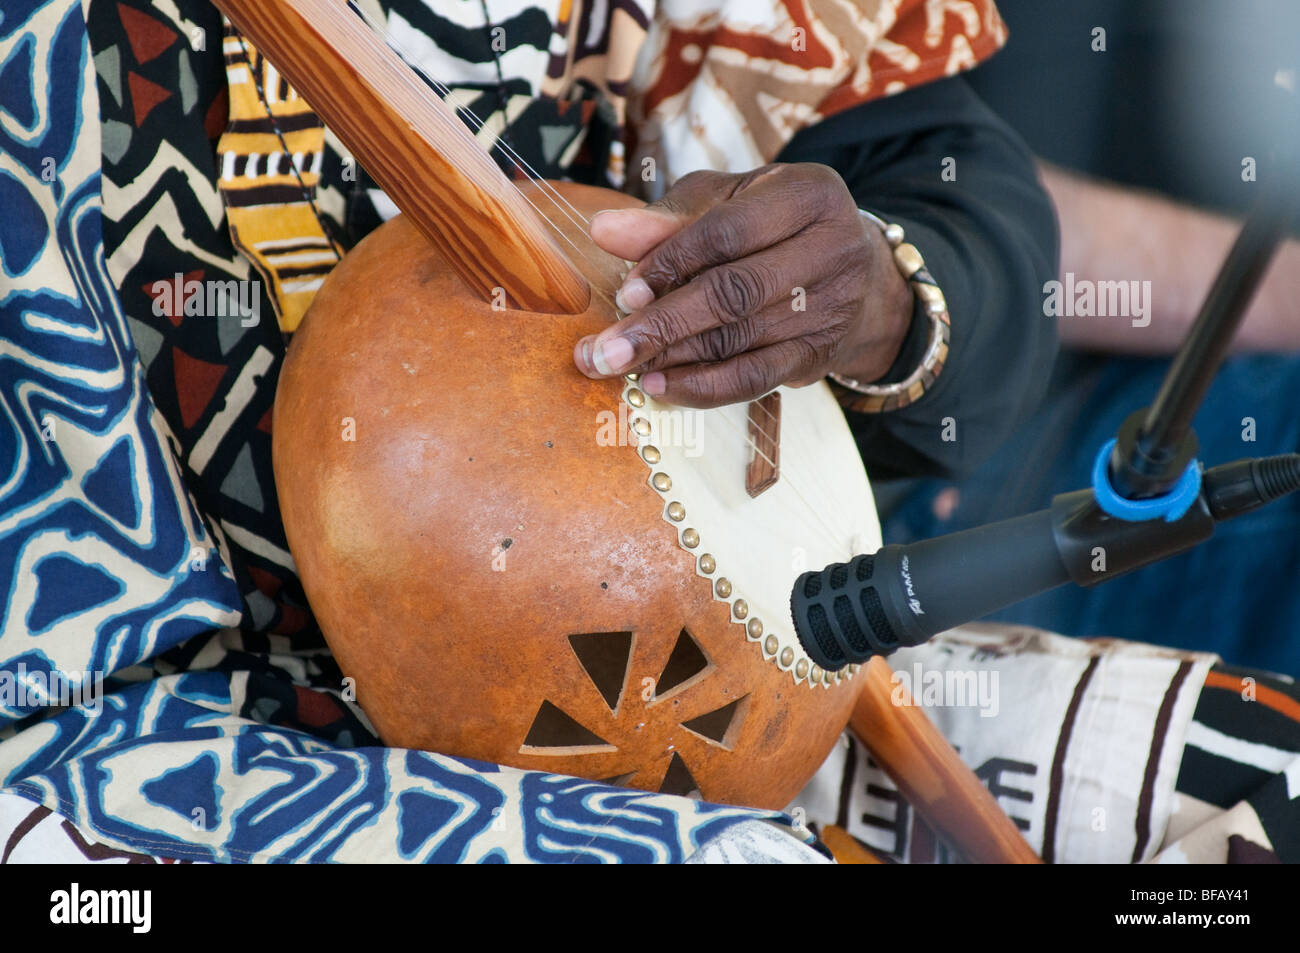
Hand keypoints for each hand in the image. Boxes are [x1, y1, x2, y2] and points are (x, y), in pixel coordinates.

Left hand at [572, 163, 913, 407]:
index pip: (728, 231)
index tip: (625, 293)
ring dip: (672, 358)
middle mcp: (832, 249)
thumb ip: (666, 219)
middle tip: (603, 349)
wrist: (849, 270)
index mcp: (809, 194)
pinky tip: (659, 386)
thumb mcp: (725, 203)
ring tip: (617, 366)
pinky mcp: (820, 354)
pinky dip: (702, 387)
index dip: (671, 262)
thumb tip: (602, 231)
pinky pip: (755, 378)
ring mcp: (832, 307)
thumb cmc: (769, 225)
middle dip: (662, 324)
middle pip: (735, 293)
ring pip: (740, 340)